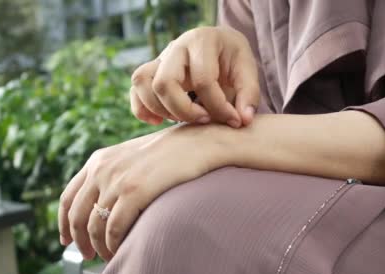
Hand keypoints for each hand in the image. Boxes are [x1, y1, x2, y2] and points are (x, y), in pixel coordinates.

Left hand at [58, 124, 224, 259]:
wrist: (200, 142)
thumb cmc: (174, 153)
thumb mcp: (135, 157)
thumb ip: (116, 174)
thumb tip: (107, 202)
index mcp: (99, 161)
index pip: (68, 197)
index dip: (64, 223)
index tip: (67, 240)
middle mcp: (102, 170)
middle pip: (76, 215)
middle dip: (80, 241)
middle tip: (89, 255)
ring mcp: (117, 181)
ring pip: (94, 226)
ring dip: (99, 247)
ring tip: (109, 256)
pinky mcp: (135, 192)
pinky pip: (114, 228)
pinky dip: (114, 244)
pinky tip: (121, 250)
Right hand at [130, 26, 259, 127]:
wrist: (220, 46)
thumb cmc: (233, 60)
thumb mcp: (248, 71)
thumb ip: (249, 95)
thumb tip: (243, 120)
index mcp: (202, 41)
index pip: (203, 80)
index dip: (219, 106)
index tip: (233, 120)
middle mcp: (176, 47)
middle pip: (164, 82)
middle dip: (184, 110)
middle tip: (205, 120)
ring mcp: (159, 59)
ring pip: (142, 83)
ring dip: (162, 110)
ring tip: (184, 119)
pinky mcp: (151, 73)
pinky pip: (135, 91)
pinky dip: (143, 110)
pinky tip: (159, 122)